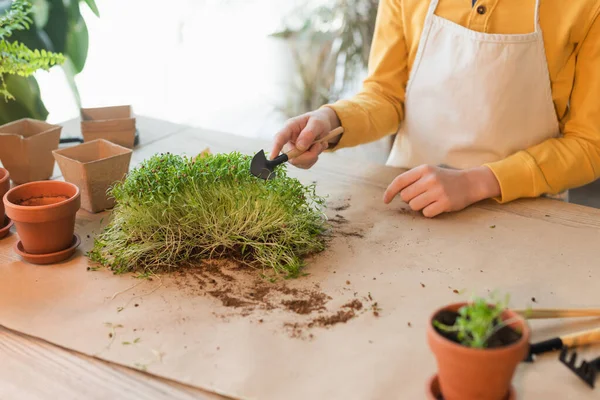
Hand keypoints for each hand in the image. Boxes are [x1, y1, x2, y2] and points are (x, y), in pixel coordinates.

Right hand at [270, 107, 340, 168]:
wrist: (324, 125)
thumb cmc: (319, 121)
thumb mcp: (317, 123)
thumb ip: (309, 133)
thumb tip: (299, 147)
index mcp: (290, 127)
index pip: (279, 138)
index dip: (275, 148)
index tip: (272, 158)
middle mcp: (288, 140)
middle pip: (291, 155)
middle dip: (308, 154)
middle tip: (319, 145)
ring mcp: (292, 150)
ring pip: (299, 162)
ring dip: (313, 155)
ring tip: (319, 144)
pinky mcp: (298, 157)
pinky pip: (305, 165)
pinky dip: (314, 158)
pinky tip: (317, 148)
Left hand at [383, 165, 500, 216]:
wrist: (470, 183)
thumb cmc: (445, 179)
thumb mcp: (429, 172)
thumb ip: (413, 179)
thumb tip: (394, 194)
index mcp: (424, 169)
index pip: (400, 181)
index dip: (390, 192)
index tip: (386, 201)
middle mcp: (430, 179)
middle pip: (405, 196)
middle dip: (410, 199)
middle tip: (422, 196)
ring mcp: (438, 191)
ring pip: (414, 206)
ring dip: (419, 206)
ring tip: (430, 200)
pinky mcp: (445, 203)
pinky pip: (426, 213)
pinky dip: (429, 212)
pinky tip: (437, 206)